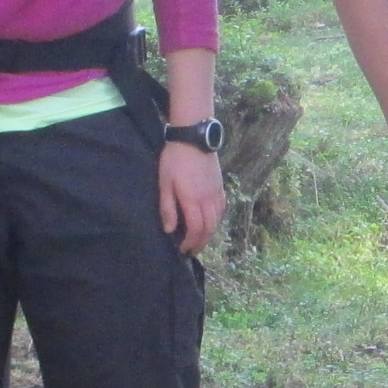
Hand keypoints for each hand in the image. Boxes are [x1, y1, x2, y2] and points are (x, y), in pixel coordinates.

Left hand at [157, 141, 226, 256]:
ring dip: (210, 234)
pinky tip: (211, 221)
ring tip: (200, 239)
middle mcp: (208, 200)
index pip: (195, 229)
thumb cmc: (175, 159)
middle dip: (201, 243)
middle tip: (192, 250)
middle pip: (209, 229)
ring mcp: (216, 193)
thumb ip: (167, 207)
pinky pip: (222, 208)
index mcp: (193, 200)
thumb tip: (169, 229)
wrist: (194, 137)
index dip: (190, 242)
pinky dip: (217, 220)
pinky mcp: (220, 186)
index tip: (182, 249)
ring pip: (217, 220)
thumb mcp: (165, 182)